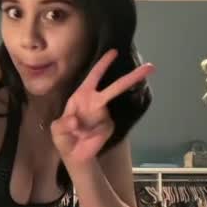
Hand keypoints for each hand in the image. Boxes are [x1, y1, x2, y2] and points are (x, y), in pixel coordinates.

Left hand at [51, 50, 154, 164]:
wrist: (74, 154)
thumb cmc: (64, 137)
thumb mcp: (56, 129)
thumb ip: (62, 124)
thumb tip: (75, 121)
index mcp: (82, 95)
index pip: (94, 76)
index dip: (103, 64)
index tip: (114, 52)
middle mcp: (96, 101)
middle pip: (116, 87)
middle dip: (132, 77)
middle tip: (150, 67)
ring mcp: (104, 114)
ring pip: (105, 112)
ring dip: (89, 124)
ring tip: (79, 133)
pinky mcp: (108, 126)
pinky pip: (103, 126)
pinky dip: (92, 132)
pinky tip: (86, 137)